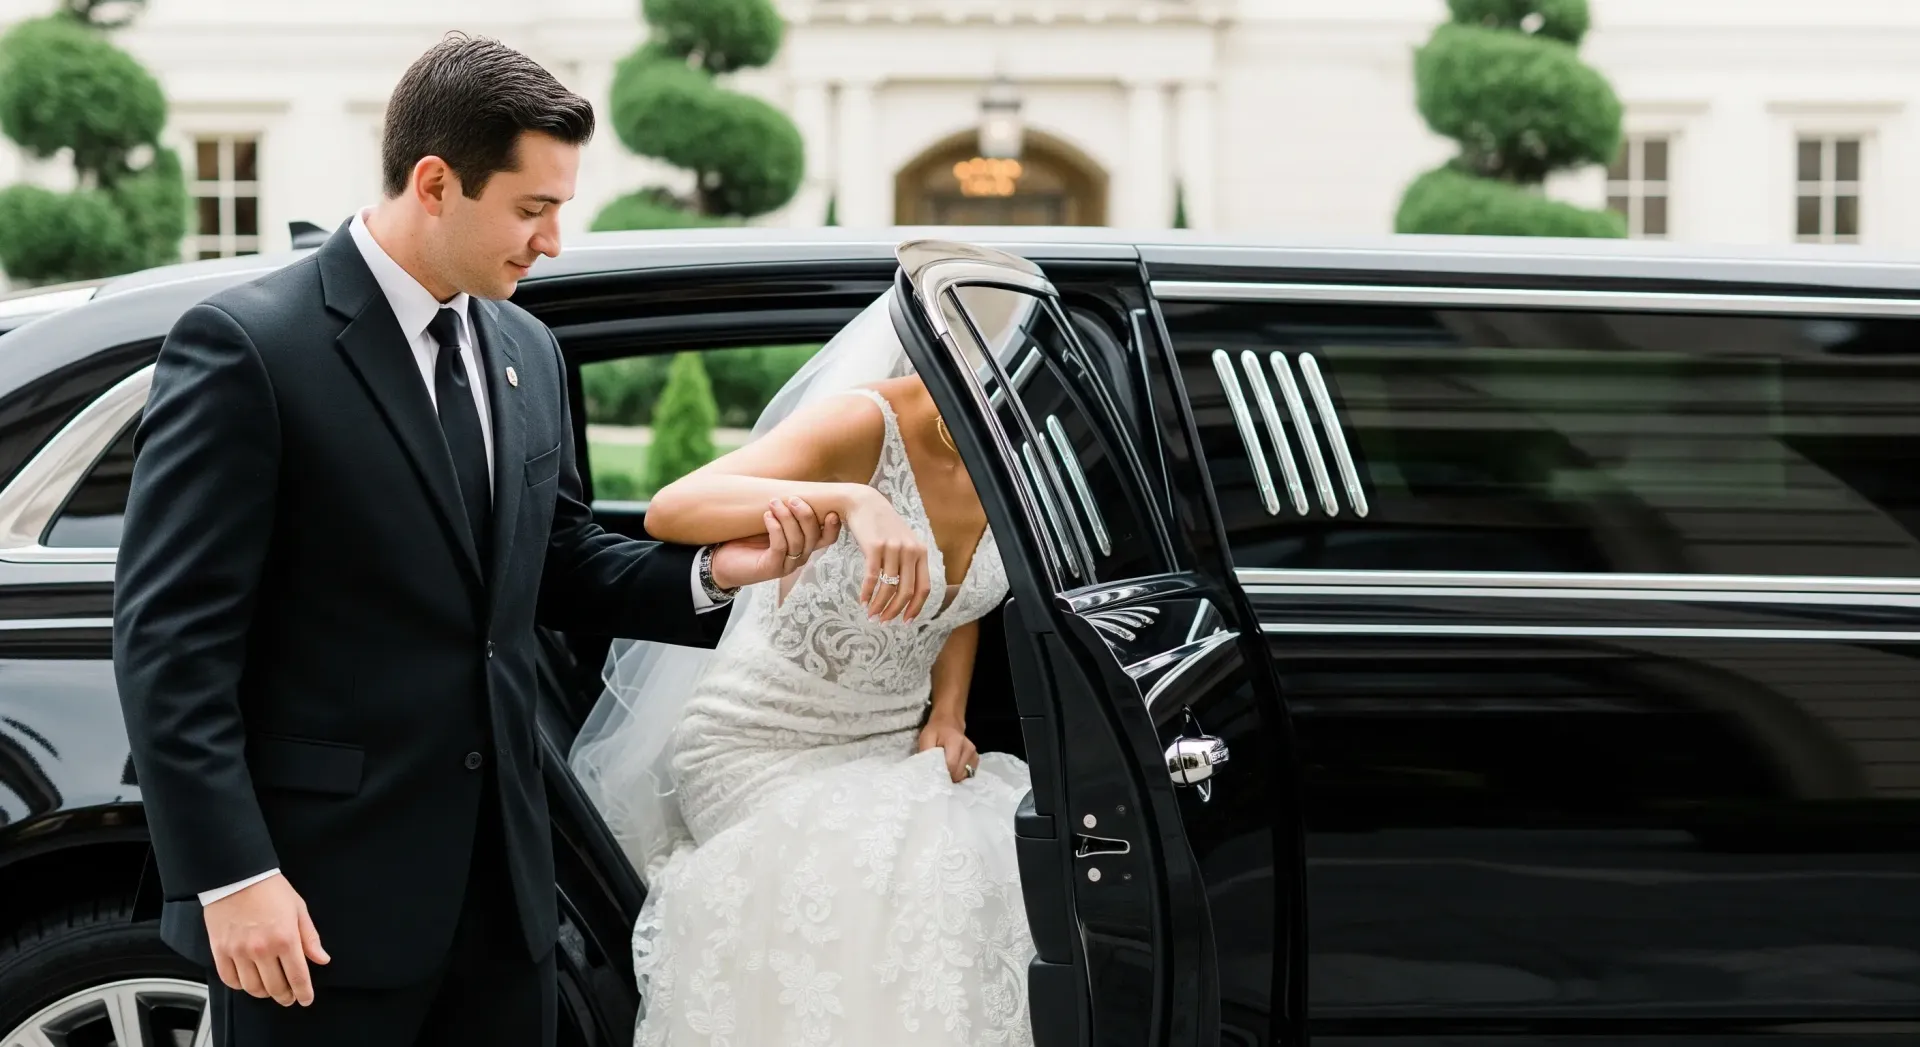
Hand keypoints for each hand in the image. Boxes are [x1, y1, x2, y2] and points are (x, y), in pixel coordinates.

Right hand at [202, 872, 328, 1006]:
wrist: (237, 875)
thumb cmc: (270, 889)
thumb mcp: (299, 909)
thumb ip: (310, 938)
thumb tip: (321, 959)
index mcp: (285, 939)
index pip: (298, 977)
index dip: (303, 993)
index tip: (305, 999)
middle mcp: (262, 949)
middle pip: (275, 987)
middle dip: (285, 996)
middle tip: (289, 998)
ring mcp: (239, 952)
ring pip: (253, 988)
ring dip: (264, 993)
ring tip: (270, 990)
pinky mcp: (220, 951)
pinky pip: (230, 979)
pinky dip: (240, 986)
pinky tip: (248, 982)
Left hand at [708, 496, 841, 590]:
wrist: (722, 561)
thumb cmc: (746, 538)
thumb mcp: (770, 520)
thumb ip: (784, 510)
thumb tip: (792, 485)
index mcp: (803, 545)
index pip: (827, 538)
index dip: (833, 526)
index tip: (830, 510)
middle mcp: (799, 556)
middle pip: (815, 537)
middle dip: (806, 515)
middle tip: (792, 499)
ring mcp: (786, 565)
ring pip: (798, 541)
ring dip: (787, 518)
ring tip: (774, 502)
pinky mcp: (771, 569)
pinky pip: (780, 547)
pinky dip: (775, 529)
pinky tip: (767, 516)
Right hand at [843, 487, 930, 621]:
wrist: (864, 503)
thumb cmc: (883, 526)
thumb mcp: (904, 541)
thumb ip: (910, 562)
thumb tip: (908, 593)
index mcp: (921, 552)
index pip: (924, 587)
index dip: (916, 608)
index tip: (906, 621)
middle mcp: (910, 551)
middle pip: (907, 591)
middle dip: (895, 611)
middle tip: (884, 621)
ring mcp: (893, 548)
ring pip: (889, 587)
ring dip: (879, 605)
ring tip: (871, 614)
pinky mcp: (874, 547)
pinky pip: (872, 577)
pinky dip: (867, 593)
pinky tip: (862, 601)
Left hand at [917, 717, 979, 783]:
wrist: (949, 721)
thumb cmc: (936, 730)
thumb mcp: (926, 738)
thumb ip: (927, 754)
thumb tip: (927, 771)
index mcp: (956, 742)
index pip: (951, 766)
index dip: (941, 773)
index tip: (933, 774)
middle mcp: (969, 749)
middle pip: (958, 773)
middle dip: (947, 775)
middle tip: (937, 770)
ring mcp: (974, 754)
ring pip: (963, 775)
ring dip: (953, 775)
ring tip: (945, 767)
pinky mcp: (975, 759)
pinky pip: (967, 773)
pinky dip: (959, 773)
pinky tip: (952, 767)